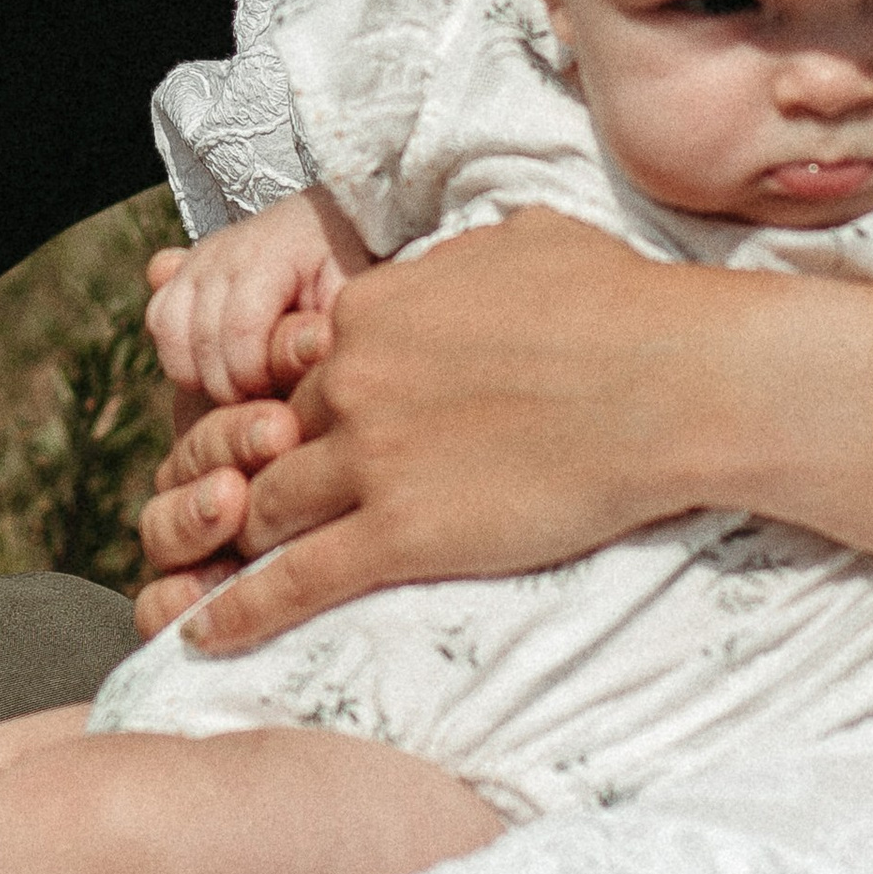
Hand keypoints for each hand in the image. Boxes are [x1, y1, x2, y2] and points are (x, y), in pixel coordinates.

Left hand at [138, 210, 708, 655]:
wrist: (669, 381)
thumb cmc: (617, 303)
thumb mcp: (517, 239)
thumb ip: (455, 260)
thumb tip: (448, 263)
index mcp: (370, 309)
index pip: (299, 366)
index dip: (300, 405)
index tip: (298, 435)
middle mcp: (350, 379)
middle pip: (269, 438)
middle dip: (256, 476)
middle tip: (243, 514)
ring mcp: (368, 459)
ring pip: (269, 507)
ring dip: (242, 541)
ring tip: (213, 575)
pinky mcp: (399, 534)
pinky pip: (295, 580)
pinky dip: (240, 611)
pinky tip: (204, 634)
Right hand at [144, 188, 371, 404]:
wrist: (333, 226)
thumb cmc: (350, 271)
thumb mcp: (355, 297)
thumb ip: (333, 327)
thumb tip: (311, 352)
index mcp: (275, 249)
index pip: (241, 327)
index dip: (254, 375)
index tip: (281, 396)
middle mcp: (227, 247)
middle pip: (202, 335)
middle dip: (228, 384)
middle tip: (263, 401)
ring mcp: (200, 256)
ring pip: (170, 328)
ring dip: (198, 372)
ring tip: (241, 388)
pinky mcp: (184, 269)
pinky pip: (159, 319)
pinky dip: (179, 354)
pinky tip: (216, 368)